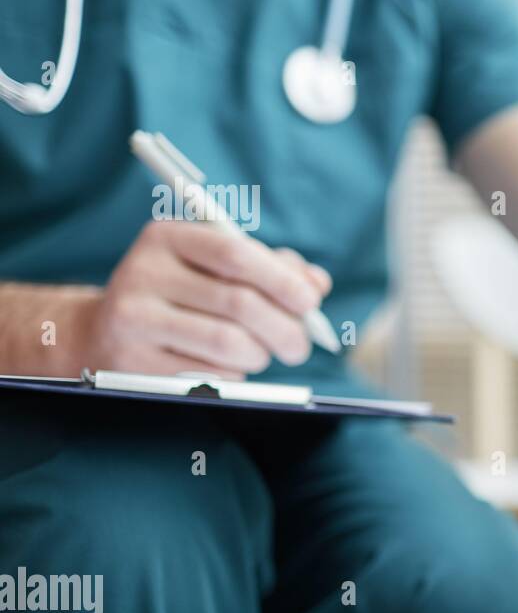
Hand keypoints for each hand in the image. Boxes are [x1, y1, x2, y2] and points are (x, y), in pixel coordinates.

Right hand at [77, 220, 331, 378]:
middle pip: (239, 303)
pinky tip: (227, 367)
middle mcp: (144, 272)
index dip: (282, 280)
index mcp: (167, 237)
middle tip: (300, 345)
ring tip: (261, 354)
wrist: (104, 333)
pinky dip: (234, 375)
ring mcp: (133, 319)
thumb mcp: (216, 268)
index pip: (235, 254)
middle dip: (285, 329)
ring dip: (260, 354)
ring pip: (228, 343)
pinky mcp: (132, 363)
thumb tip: (317, 284)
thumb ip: (270, 268)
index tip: (310, 303)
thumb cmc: (181, 295)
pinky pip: (209, 375)